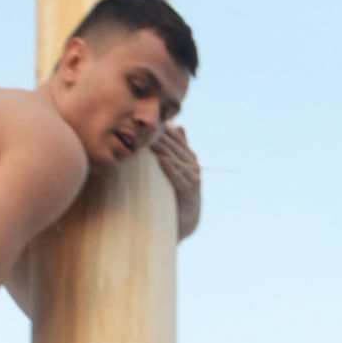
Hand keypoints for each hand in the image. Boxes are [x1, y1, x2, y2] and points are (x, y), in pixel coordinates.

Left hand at [154, 122, 201, 238]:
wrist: (185, 221)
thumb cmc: (177, 194)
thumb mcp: (177, 170)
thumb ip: (178, 150)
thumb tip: (179, 126)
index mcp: (189, 158)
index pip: (177, 140)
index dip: (165, 131)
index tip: (150, 122)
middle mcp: (193, 166)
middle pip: (176, 148)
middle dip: (162, 138)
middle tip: (147, 128)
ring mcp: (194, 178)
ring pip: (178, 160)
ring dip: (164, 150)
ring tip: (151, 141)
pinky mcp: (190, 191)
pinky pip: (179, 178)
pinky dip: (171, 169)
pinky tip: (162, 160)